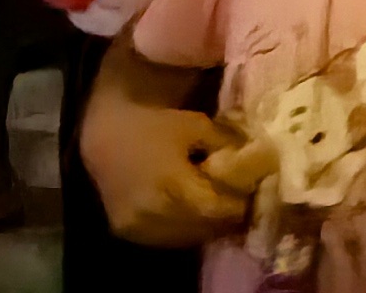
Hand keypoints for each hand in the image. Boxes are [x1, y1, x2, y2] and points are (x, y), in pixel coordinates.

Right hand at [98, 106, 254, 245]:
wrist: (106, 135)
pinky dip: (183, 231)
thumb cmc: (156, 126)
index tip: (254, 193)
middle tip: (242, 203)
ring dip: (206, 227)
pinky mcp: (127, 232)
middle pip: (203, 227)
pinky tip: (194, 215)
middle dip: (227, 217)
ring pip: (185, 238)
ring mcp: (137, 225)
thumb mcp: (197, 126)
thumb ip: (227, 146)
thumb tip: (259, 162)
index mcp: (172, 183)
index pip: (217, 209)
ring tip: (221, 209)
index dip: (239, 204)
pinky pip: (165, 240)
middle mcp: (152, 211)